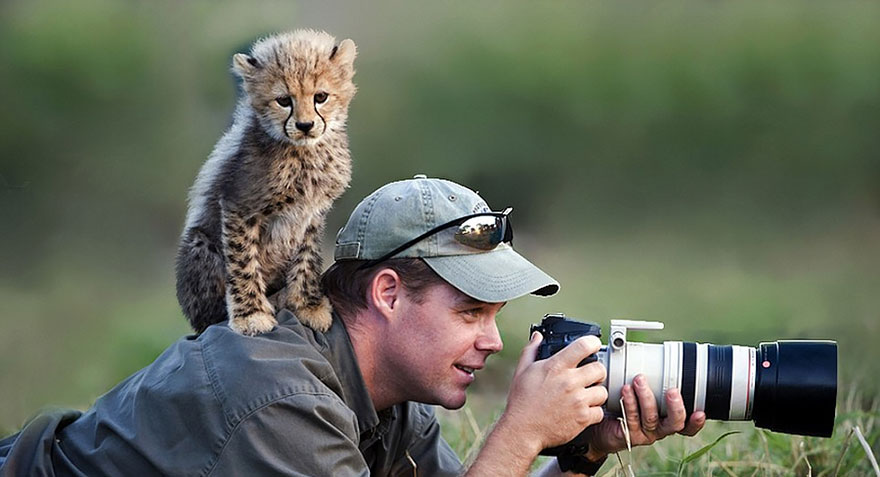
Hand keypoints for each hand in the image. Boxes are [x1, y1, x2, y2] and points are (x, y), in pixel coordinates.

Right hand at [497, 332, 608, 454]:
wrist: (522, 430)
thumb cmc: (522, 402)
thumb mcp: (522, 371)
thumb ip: (531, 351)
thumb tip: (537, 337)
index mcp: (556, 367)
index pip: (583, 346)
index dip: (592, 343)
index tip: (593, 345)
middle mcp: (569, 382)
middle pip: (600, 368)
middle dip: (596, 371)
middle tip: (590, 376)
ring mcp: (578, 401)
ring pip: (602, 391)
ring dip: (596, 393)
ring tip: (586, 395)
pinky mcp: (582, 418)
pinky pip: (599, 411)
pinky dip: (593, 412)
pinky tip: (583, 410)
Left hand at [583, 374, 705, 460]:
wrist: (599, 424)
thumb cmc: (621, 404)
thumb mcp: (639, 391)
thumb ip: (649, 378)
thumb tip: (651, 350)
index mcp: (666, 418)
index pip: (686, 424)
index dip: (696, 421)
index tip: (700, 411)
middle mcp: (658, 428)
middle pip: (675, 423)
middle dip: (676, 407)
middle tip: (672, 391)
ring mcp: (643, 433)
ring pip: (651, 418)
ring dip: (646, 397)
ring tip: (639, 380)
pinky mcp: (627, 435)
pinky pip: (630, 419)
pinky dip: (629, 403)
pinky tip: (625, 390)